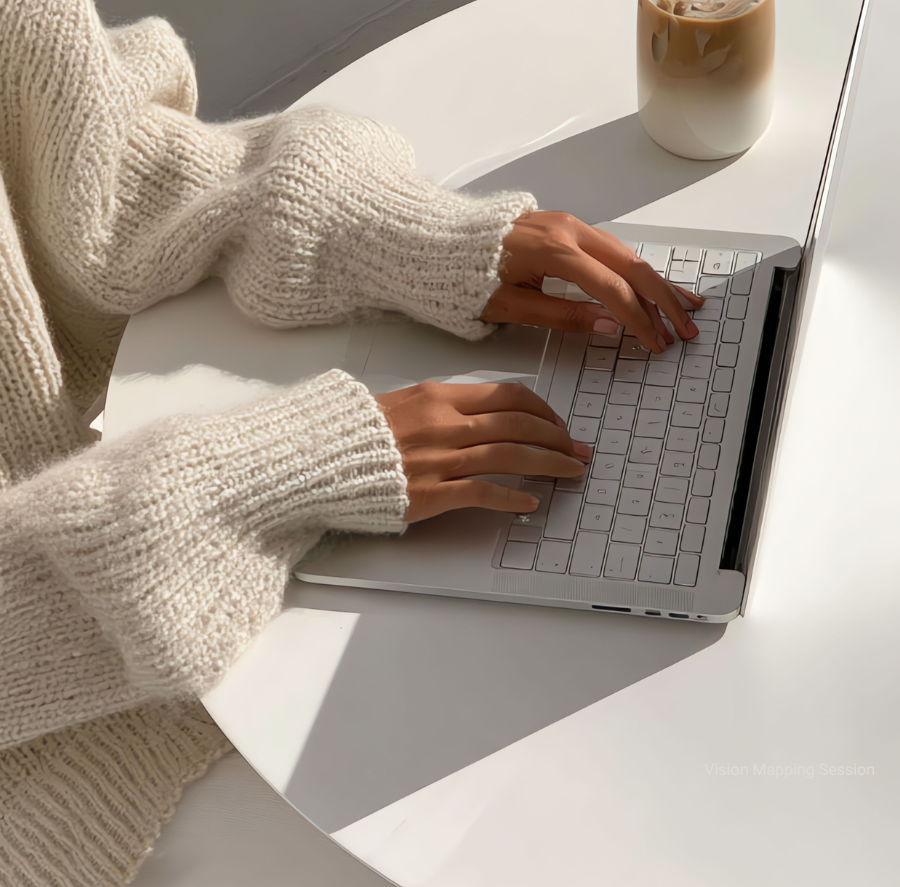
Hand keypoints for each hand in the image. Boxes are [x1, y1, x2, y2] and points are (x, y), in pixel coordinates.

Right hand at [375, 380, 587, 521]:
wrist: (321, 457)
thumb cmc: (360, 434)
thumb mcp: (405, 404)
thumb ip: (445, 408)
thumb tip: (485, 415)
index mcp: (440, 396)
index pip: (508, 395)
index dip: (543, 410)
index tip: (558, 424)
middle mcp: (444, 424)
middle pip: (518, 424)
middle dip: (557, 438)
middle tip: (578, 450)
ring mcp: (439, 459)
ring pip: (510, 455)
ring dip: (548, 464)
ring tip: (570, 472)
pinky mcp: (431, 493)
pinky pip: (483, 492)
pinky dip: (512, 497)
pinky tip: (531, 502)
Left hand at [483, 210, 701, 352]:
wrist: (439, 240)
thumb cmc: (465, 276)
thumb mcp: (511, 306)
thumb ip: (564, 316)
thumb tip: (610, 325)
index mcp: (555, 251)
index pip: (612, 289)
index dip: (639, 320)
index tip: (655, 342)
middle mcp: (568, 229)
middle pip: (631, 265)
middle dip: (663, 299)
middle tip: (685, 327)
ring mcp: (568, 222)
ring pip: (625, 253)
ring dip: (655, 281)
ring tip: (684, 305)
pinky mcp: (565, 224)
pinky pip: (610, 246)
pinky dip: (634, 267)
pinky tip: (650, 282)